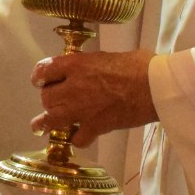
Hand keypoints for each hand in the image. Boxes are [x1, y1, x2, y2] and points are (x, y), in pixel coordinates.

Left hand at [28, 48, 156, 146]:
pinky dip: (78, 139)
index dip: (39, 77)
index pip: (43, 70)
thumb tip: (89, 69)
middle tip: (56, 101)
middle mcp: (73, 87)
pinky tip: (81, 137)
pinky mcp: (95, 127)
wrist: (155, 85)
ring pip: (52, 119)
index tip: (40, 81)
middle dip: (49, 100)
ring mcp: (82, 109)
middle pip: (46, 98)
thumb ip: (91, 65)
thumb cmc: (139, 65)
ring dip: (48, 122)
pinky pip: (77, 138)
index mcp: (76, 64)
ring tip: (41, 126)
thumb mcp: (107, 56)